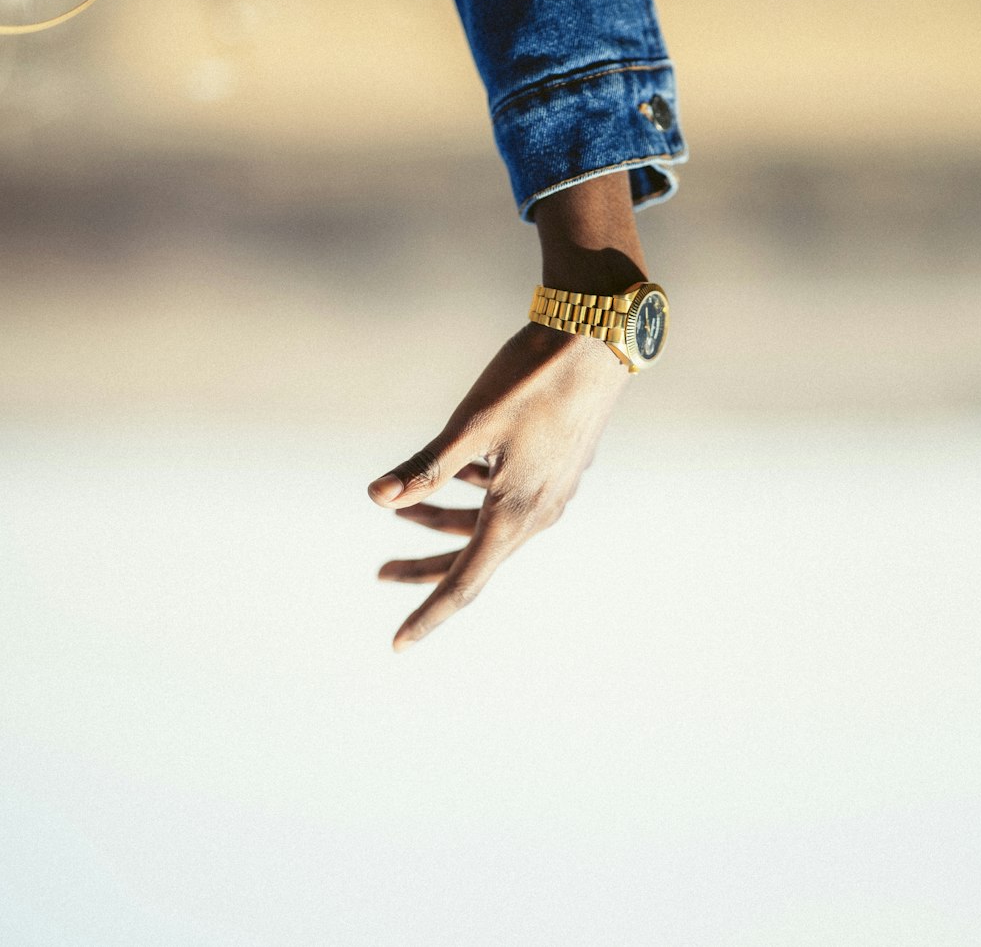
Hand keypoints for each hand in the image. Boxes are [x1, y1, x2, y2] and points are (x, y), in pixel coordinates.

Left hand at [368, 322, 628, 649]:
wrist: (599, 340)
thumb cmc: (532, 379)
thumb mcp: (471, 425)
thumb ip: (426, 466)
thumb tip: (377, 498)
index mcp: (515, 513)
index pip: (464, 582)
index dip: (428, 614)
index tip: (399, 643)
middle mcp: (538, 513)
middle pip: (472, 558)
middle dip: (424, 568)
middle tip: (380, 573)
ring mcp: (551, 492)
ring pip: (487, 526)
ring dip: (442, 522)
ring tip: (403, 507)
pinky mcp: (557, 468)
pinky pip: (506, 501)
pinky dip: (472, 495)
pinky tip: (455, 470)